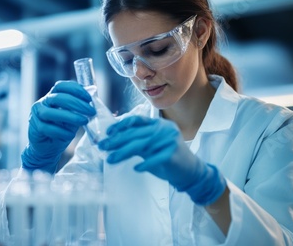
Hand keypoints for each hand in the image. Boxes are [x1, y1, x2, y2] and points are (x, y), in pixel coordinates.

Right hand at [21, 81, 95, 172]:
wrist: (48, 148)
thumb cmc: (62, 129)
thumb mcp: (73, 117)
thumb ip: (79, 108)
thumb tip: (93, 99)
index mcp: (52, 96)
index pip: (62, 86)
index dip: (76, 89)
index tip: (89, 98)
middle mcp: (43, 102)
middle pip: (58, 98)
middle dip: (77, 103)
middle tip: (91, 111)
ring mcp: (37, 114)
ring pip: (51, 112)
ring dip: (70, 116)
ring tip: (84, 121)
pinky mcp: (35, 128)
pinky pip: (48, 128)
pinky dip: (61, 131)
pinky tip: (70, 135)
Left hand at [98, 116, 225, 204]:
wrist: (190, 171)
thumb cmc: (167, 158)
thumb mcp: (151, 146)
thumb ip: (137, 140)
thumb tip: (113, 140)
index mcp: (158, 124)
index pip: (136, 120)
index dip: (121, 125)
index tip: (108, 133)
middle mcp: (164, 129)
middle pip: (136, 134)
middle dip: (116, 141)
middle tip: (102, 147)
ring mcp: (169, 140)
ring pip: (141, 145)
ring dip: (123, 153)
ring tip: (111, 159)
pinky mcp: (172, 154)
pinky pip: (154, 158)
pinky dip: (144, 164)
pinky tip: (135, 168)